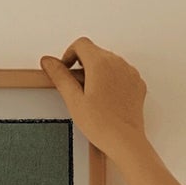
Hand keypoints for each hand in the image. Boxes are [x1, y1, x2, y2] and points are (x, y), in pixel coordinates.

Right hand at [39, 37, 148, 162]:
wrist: (125, 141)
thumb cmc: (102, 124)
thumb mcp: (73, 100)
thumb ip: (60, 77)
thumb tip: (48, 62)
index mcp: (100, 63)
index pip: (81, 44)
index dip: (69, 54)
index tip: (66, 69)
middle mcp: (117, 63)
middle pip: (95, 52)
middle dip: (82, 65)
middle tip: (76, 88)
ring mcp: (129, 72)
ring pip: (109, 62)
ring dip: (97, 72)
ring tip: (91, 96)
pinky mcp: (137, 83)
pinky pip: (121, 73)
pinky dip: (111, 80)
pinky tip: (105, 100)